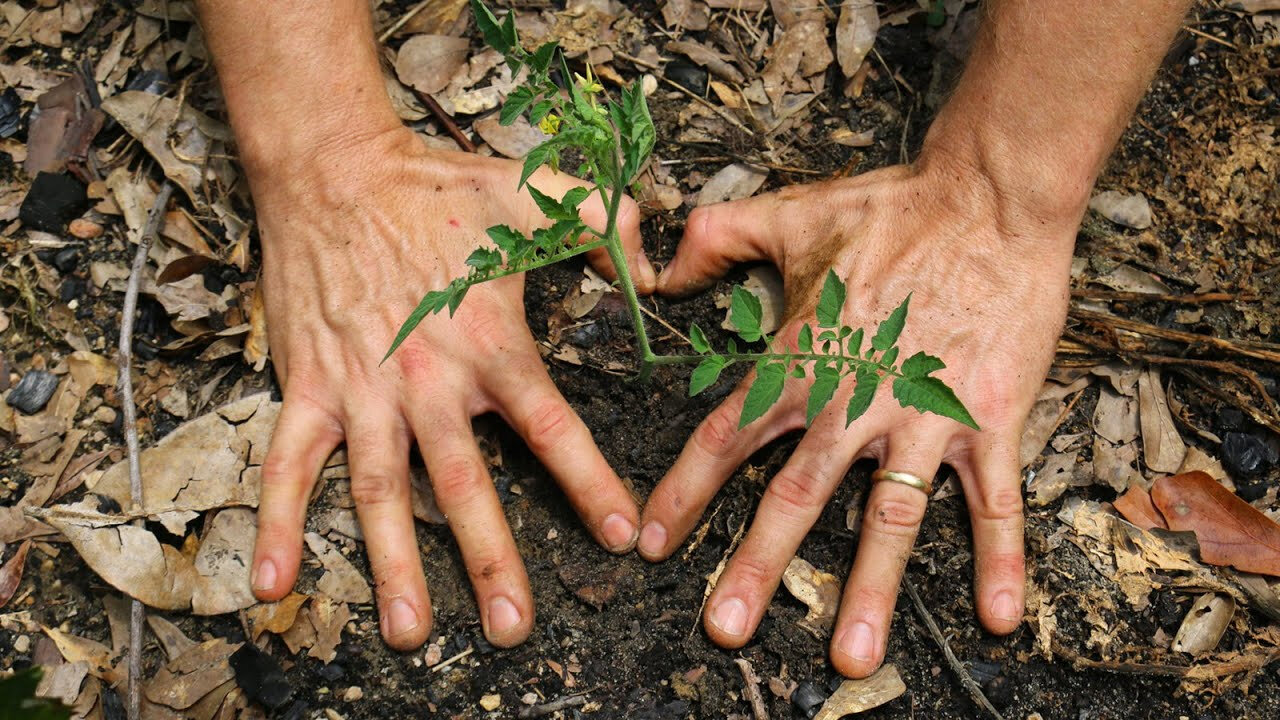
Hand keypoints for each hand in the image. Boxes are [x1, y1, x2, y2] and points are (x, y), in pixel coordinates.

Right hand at [246, 127, 654, 648]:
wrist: (336, 170)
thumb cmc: (439, 189)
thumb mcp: (536, 195)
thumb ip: (608, 228)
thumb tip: (661, 270)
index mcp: (489, 342)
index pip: (550, 425)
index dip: (588, 482)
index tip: (620, 537)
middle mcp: (428, 379)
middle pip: (462, 483)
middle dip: (491, 558)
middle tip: (513, 625)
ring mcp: (362, 390)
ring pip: (379, 491)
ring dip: (393, 564)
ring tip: (412, 631)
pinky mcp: (309, 388)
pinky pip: (288, 463)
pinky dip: (279, 521)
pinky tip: (276, 580)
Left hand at [638, 152, 1077, 676]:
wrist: (989, 199)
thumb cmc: (889, 208)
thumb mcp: (789, 215)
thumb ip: (714, 241)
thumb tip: (655, 270)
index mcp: (802, 359)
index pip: (727, 437)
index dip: (684, 493)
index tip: (653, 544)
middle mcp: (854, 400)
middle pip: (795, 496)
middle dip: (756, 566)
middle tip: (725, 630)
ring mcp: (923, 416)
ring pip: (890, 516)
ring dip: (871, 589)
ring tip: (850, 656)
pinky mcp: (988, 418)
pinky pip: (995, 499)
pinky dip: (999, 557)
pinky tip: (998, 616)